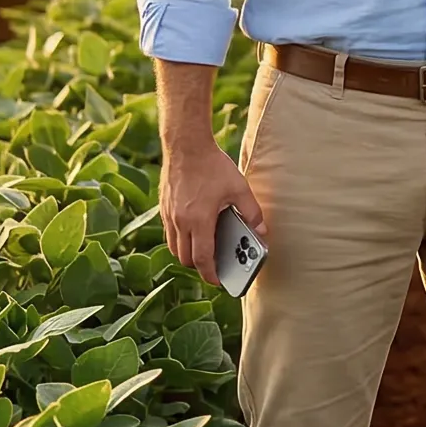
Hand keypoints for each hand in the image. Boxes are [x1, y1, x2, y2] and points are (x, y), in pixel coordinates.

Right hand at [162, 139, 265, 280]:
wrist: (186, 145)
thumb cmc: (213, 166)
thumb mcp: (239, 188)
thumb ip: (252, 212)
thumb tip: (260, 231)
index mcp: (199, 220)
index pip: (202, 259)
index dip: (211, 274)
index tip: (220, 281)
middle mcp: (180, 222)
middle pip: (185, 258)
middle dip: (200, 266)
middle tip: (216, 266)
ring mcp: (169, 215)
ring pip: (175, 247)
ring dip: (189, 254)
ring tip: (207, 250)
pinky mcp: (164, 208)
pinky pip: (170, 234)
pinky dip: (181, 240)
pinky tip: (196, 231)